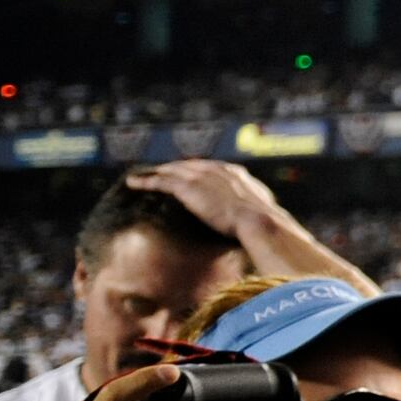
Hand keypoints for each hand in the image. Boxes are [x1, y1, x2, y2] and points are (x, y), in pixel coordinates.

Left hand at [125, 159, 295, 246]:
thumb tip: (267, 234)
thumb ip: (258, 219)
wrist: (261, 224)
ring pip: (172, 170)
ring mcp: (203, 177)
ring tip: (141, 175)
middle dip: (174, 168)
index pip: (213, 169)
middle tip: (159, 172)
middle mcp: (219, 171)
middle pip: (190, 166)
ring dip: (156, 172)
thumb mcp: (265, 218)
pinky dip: (145, 180)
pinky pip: (161, 181)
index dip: (199, 171)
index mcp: (238, 175)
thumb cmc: (267, 228)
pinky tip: (132, 182)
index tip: (189, 175)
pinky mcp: (188, 188)